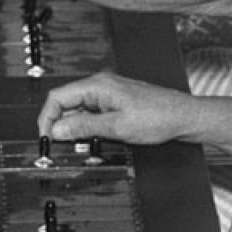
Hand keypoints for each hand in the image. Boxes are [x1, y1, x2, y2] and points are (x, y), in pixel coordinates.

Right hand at [38, 71, 197, 145]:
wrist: (184, 117)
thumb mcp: (116, 127)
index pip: (58, 97)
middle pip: (67, 103)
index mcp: (98, 85)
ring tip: (80, 144)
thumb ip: (84, 127)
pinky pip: (93, 113)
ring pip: (79, 110)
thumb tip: (58, 130)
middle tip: (61, 145)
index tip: (47, 137)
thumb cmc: (159, 117)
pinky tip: (94, 138)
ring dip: (75, 127)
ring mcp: (109, 94)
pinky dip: (88, 126)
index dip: (47, 118)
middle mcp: (101, 86)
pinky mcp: (116, 103)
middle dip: (60, 124)